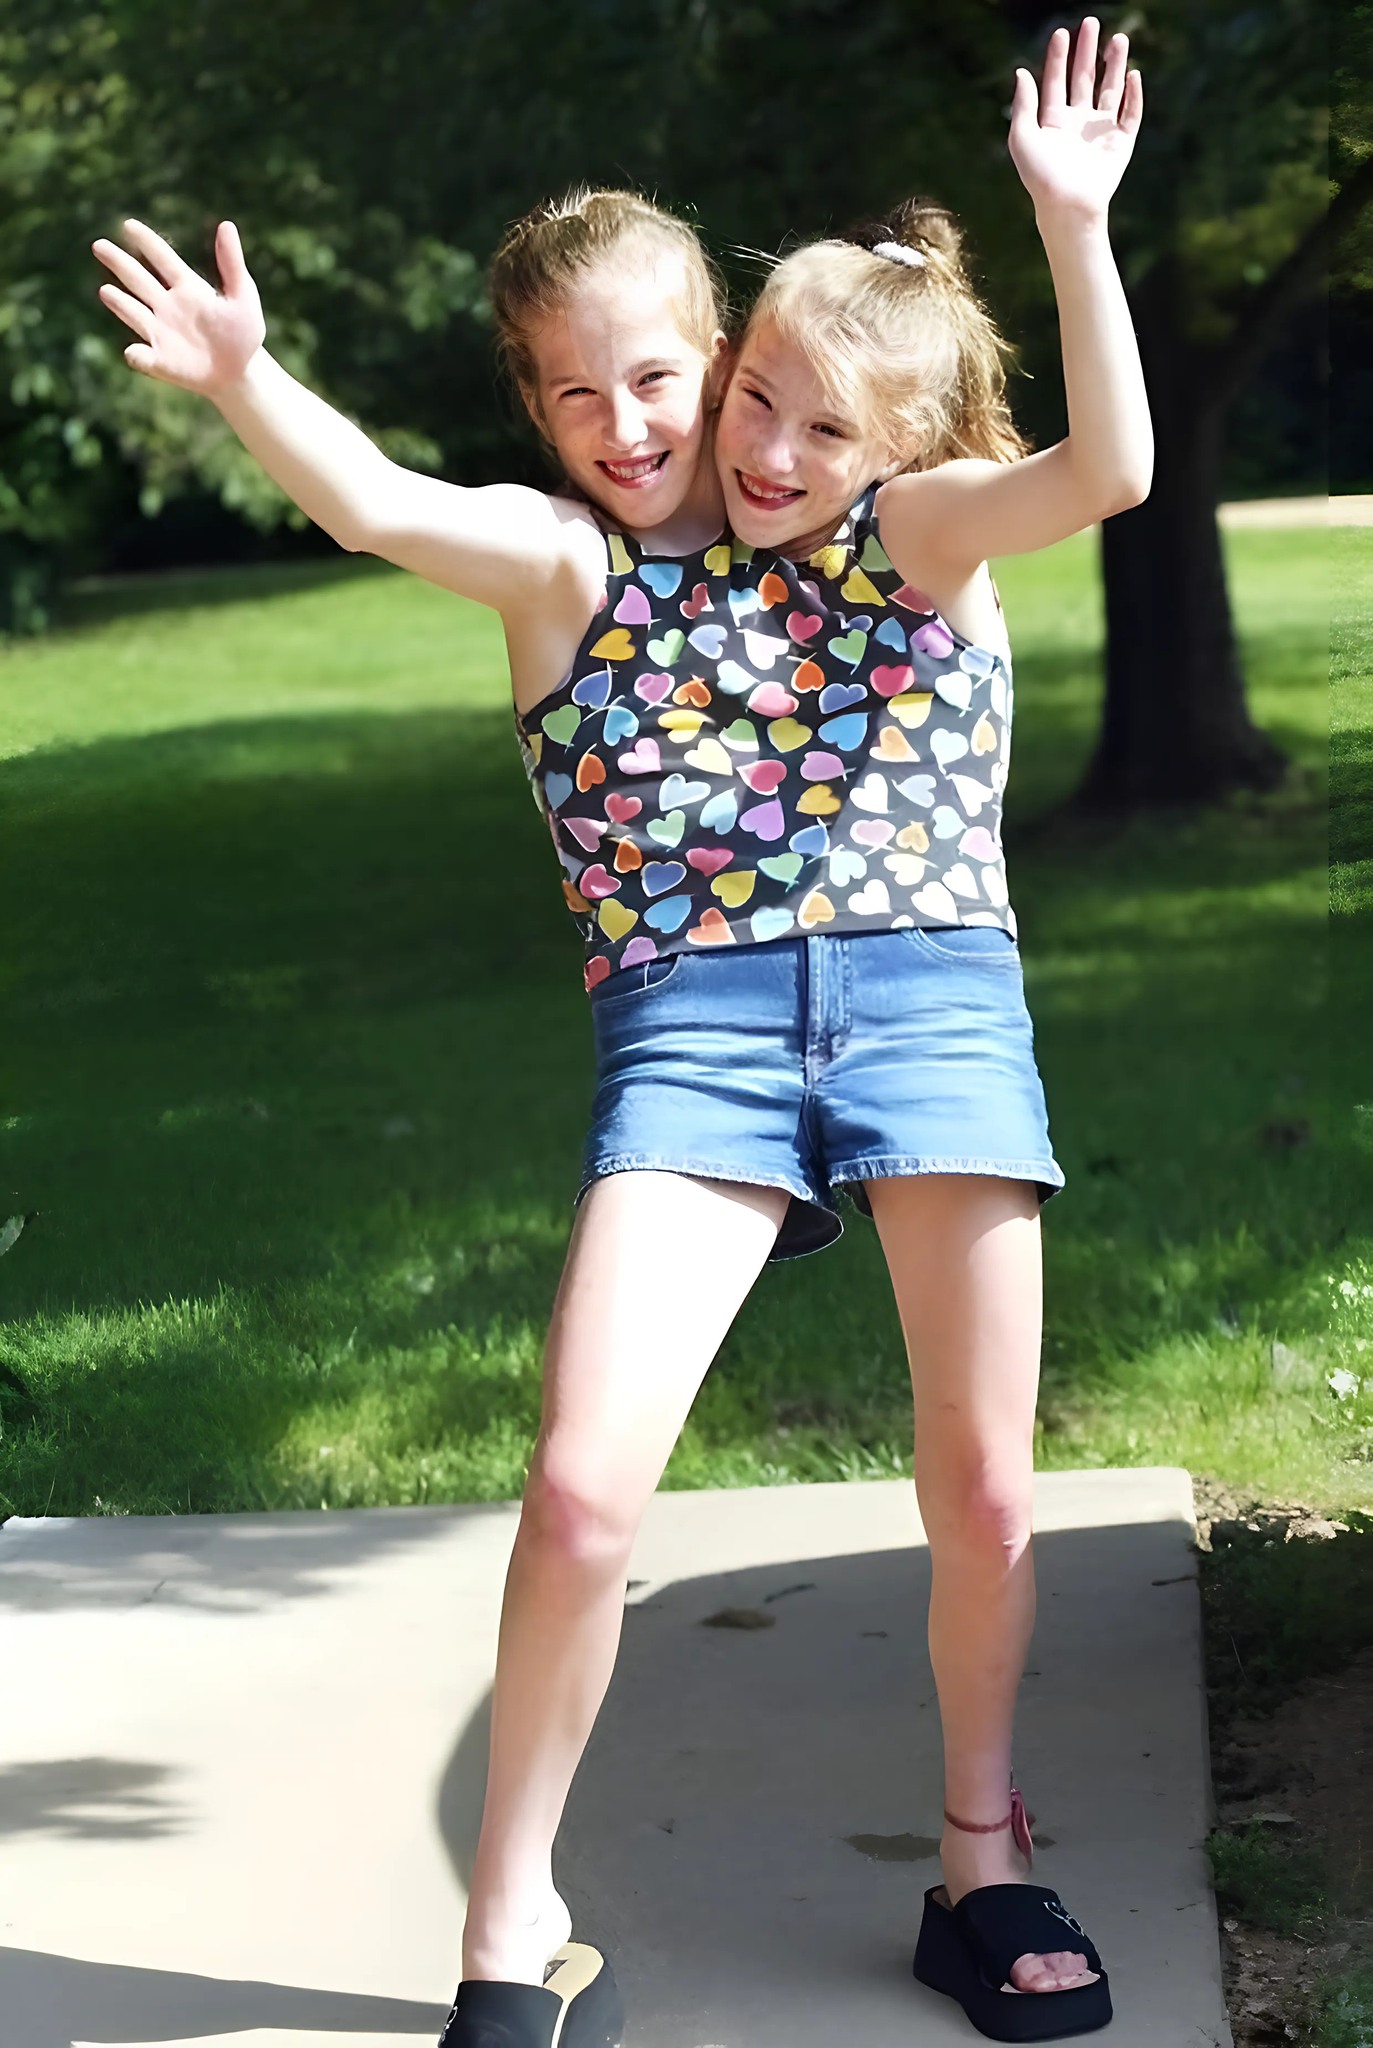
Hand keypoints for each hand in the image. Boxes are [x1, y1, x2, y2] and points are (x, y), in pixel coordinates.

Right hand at [92, 219, 265, 397]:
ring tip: (105, 291)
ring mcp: (161, 332)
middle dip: (119, 263)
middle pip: (138, 280)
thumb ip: (232, 264)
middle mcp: (168, 306)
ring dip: (120, 304)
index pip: (163, 259)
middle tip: (98, 245)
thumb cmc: (243, 333)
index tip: (128, 225)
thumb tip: (226, 225)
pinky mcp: (160, 360)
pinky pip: (143, 356)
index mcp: (188, 287)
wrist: (239, 373)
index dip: (147, 242)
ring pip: (134, 313)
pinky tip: (133, 352)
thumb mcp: (244, 296)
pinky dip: (137, 355)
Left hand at [1008, 18, 1142, 226]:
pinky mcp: (1121, 142)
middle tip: (1091, 23)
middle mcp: (1078, 122)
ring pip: (1110, 89)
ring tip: (1118, 39)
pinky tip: (1132, 75)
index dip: (1058, 57)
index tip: (1062, 32)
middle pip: (1084, 78)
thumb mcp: (1022, 137)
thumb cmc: (1041, 177)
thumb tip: (1021, 71)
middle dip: (1087, 51)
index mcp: (1053, 121)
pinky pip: (1130, 113)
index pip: (1056, 81)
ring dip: (1114, 64)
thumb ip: (1023, 104)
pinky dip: (1133, 94)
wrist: (1067, 205)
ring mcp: (1100, 131)